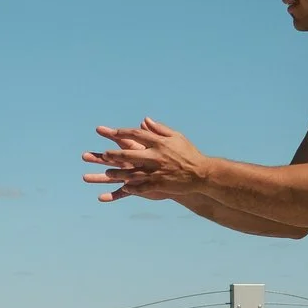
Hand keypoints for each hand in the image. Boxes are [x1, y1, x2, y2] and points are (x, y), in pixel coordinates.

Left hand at [82, 118, 210, 201]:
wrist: (202, 173)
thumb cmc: (189, 153)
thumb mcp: (176, 136)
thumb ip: (159, 129)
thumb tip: (144, 120)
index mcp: (159, 142)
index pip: (137, 134)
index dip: (123, 133)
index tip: (112, 132)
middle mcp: (156, 156)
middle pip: (130, 154)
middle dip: (116, 154)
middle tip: (105, 155)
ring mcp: (157, 171)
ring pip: (133, 172)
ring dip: (119, 173)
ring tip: (108, 173)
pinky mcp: (159, 184)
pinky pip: (142, 187)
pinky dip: (132, 187)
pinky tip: (123, 186)